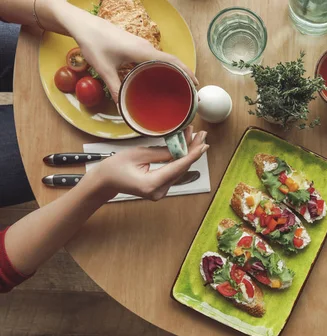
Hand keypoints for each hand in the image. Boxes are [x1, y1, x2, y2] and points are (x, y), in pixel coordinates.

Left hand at [71, 15, 198, 101]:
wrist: (84, 24)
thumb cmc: (94, 43)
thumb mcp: (104, 69)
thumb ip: (115, 89)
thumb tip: (123, 108)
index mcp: (143, 52)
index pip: (172, 61)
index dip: (186, 72)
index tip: (196, 84)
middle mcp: (146, 47)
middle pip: (172, 60)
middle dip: (184, 73)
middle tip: (191, 89)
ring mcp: (142, 44)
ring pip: (164, 58)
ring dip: (175, 69)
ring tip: (180, 84)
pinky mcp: (136, 45)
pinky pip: (156, 56)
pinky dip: (164, 66)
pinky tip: (161, 75)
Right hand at [86, 126, 208, 200]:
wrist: (106, 180)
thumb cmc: (116, 166)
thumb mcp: (138, 154)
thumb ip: (162, 153)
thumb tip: (181, 147)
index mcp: (151, 184)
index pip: (177, 167)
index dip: (192, 154)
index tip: (203, 144)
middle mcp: (159, 191)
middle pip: (181, 169)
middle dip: (193, 151)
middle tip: (203, 135)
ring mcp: (160, 192)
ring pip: (179, 170)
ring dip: (188, 153)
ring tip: (197, 137)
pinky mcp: (160, 189)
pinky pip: (173, 172)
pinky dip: (180, 160)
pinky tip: (187, 147)